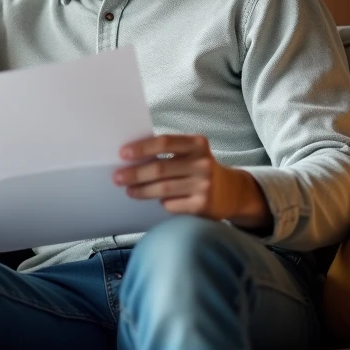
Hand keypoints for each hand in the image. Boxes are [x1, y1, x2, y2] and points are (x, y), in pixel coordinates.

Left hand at [113, 134, 271, 230]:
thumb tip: (131, 158)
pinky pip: (171, 205)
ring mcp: (204, 185)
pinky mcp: (202, 206)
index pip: (165, 142)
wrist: (232, 192)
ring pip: (163, 189)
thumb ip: (169, 151)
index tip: (122, 154)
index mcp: (197, 144)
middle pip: (160, 168)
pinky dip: (161, 203)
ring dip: (141, 190)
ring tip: (129, 190)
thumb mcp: (191, 153)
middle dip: (134, 173)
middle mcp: (202, 163)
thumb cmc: (200, 167)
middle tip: (117, 177)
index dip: (142, 147)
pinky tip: (157, 200)